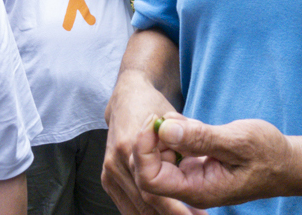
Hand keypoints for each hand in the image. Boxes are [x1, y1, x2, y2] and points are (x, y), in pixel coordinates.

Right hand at [102, 76, 196, 214]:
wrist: (126, 98)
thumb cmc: (152, 105)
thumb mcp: (173, 116)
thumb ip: (186, 132)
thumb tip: (193, 151)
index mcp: (129, 147)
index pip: (152, 189)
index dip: (175, 208)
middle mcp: (116, 164)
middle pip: (145, 205)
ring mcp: (109, 174)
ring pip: (137, 211)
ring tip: (190, 214)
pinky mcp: (109, 180)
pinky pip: (130, 207)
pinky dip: (150, 213)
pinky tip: (172, 210)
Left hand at [132, 115, 300, 207]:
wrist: (288, 164)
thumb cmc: (269, 154)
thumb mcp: (237, 141)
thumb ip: (200, 137)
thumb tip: (165, 129)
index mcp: (198, 189)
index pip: (150, 179)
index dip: (144, 151)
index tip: (155, 123)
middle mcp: (190, 187)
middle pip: (149, 167)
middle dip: (153, 139)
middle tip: (168, 115)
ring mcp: (192, 177)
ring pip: (160, 157)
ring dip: (165, 134)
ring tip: (187, 121)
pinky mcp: (196, 165)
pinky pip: (174, 151)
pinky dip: (176, 133)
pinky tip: (192, 125)